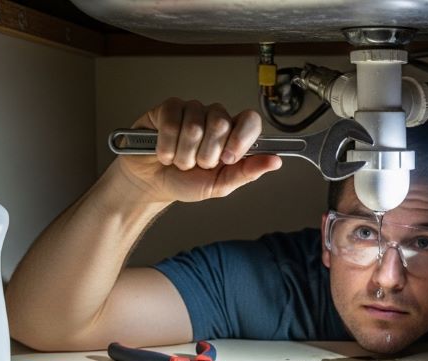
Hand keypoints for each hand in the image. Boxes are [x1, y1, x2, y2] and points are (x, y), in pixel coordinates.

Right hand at [113, 97, 281, 203]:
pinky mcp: (167, 109)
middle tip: (198, 165)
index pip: (250, 120)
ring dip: (184, 155)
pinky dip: (166, 147)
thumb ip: (247, 172)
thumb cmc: (186, 182)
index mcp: (232, 135)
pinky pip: (171, 122)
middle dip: (206, 154)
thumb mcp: (220, 185)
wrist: (152, 184)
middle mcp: (214, 118)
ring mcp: (191, 110)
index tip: (228, 158)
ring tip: (179, 162)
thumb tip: (275, 161)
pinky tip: (164, 153)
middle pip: (220, 123)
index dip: (241, 138)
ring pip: (194, 126)